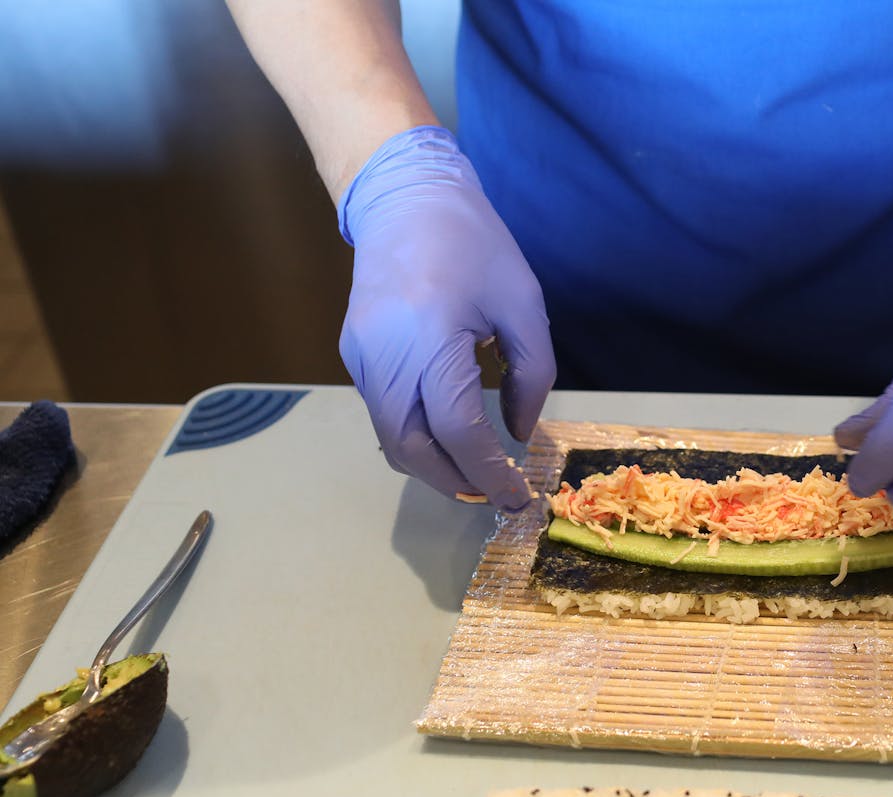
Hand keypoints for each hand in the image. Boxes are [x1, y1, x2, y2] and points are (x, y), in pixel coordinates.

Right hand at [338, 126, 554, 509]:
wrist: (403, 196)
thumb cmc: (473, 243)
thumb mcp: (523, 303)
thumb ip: (530, 373)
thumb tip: (519, 433)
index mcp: (430, 338)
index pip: (458, 430)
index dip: (490, 472)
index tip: (519, 496)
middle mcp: (385, 356)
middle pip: (411, 449)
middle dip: (454, 482)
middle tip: (496, 494)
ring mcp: (361, 357)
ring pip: (389, 438)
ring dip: (432, 466)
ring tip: (476, 473)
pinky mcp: (353, 354)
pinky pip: (381, 414)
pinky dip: (414, 437)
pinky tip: (447, 436)